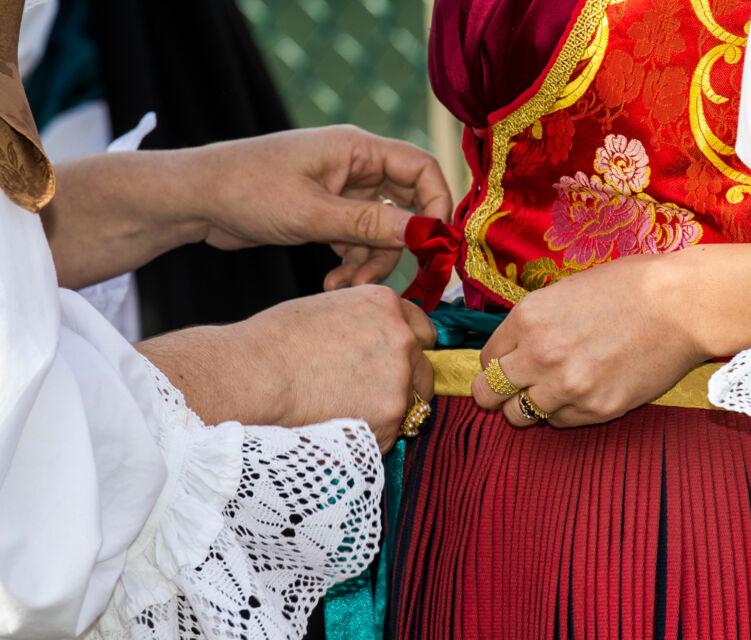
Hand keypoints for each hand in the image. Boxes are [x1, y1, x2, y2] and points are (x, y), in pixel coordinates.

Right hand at [138, 285, 436, 452]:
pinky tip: (336, 425)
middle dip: (404, 384)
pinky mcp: (390, 420)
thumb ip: (364, 322)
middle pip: (423, 370)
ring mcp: (400, 382)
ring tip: (342, 411)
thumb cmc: (274, 341)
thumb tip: (374, 342)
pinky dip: (370, 436)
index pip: (422, 330)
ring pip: (410, 405)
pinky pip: (389, 433)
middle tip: (368, 395)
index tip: (394, 363)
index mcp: (386, 305)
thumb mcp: (328, 309)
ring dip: (387, 412)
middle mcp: (402, 339)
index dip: (407, 349)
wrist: (253, 377)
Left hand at [192, 125, 452, 287]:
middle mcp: (355, 166)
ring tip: (345, 286)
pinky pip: (357, 241)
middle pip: (405, 205)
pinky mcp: (326, 213)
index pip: (421, 168)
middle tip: (403, 278)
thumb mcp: (312, 213)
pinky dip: (352, 263)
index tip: (436, 245)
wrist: (195, 200)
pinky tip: (333, 283)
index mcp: (357, 149)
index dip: (437, 205)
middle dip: (401, 245)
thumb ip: (370, 226)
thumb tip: (425, 233)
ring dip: (371, 262)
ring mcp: (341, 191)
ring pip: (381, 231)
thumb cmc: (247, 190)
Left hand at [470, 244, 750, 427]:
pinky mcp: (597, 408)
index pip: (487, 358)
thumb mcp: (566, 291)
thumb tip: (517, 347)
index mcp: (528, 318)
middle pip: (489, 394)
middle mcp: (539, 354)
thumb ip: (535, 322)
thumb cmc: (631, 287)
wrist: (683, 304)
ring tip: (551, 392)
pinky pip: (560, 422)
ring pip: (520, 416)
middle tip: (510, 391)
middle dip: (496, 393)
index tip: (509, 365)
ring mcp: (567, 386)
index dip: (497, 363)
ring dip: (530, 407)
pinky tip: (582, 393)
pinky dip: (564, 412)